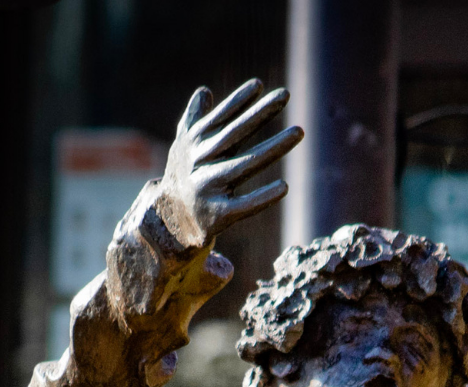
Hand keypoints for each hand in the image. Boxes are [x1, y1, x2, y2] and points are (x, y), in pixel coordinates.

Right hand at [158, 79, 302, 245]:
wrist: (169, 220)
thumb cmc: (184, 177)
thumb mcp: (184, 147)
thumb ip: (195, 119)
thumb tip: (203, 91)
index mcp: (195, 144)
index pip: (219, 118)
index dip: (237, 100)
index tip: (258, 84)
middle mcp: (199, 162)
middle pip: (234, 134)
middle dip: (260, 113)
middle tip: (285, 94)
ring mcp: (208, 188)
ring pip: (245, 165)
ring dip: (273, 147)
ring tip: (298, 131)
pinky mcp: (217, 215)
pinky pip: (244, 205)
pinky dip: (263, 197)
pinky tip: (284, 187)